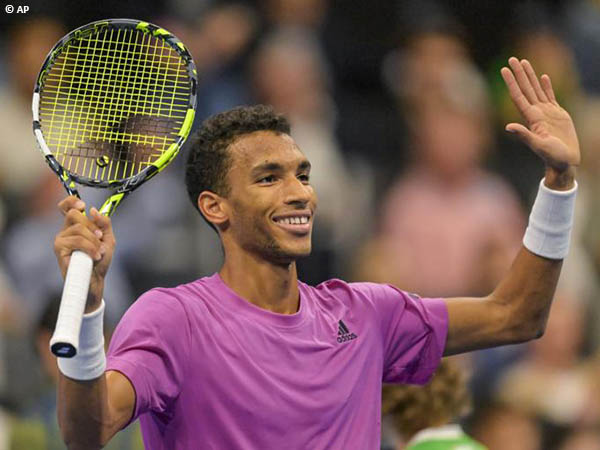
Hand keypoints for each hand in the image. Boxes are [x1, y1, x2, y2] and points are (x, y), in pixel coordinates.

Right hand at [53, 196, 115, 311]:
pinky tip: (95, 257)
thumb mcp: (108, 239)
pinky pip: (77, 241)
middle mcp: (65, 231)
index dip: (72, 202)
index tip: (82, 205)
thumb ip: (104, 223)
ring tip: (99, 252)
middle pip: (74, 214)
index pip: (66, 207)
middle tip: (100, 237)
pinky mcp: (59, 250)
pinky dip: (90, 248)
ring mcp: (60, 240)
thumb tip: (93, 210)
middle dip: (92, 226)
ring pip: (79, 229)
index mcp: (75, 226)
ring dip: (94, 241)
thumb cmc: (100, 260)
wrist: (96, 280)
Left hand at [501, 57, 579, 180]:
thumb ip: (524, 135)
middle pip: (526, 89)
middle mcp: (536, 113)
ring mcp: (547, 113)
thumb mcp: (538, 146)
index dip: (511, 82)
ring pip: (536, 90)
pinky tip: (543, 76)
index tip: (504, 69)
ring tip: (524, 62)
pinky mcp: (558, 115)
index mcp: (531, 118)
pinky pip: (551, 96)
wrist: (564, 163)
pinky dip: (546, 86)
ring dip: (530, 76)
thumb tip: (508, 126)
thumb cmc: (551, 157)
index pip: (518, 96)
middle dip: (519, 73)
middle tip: (512, 59)